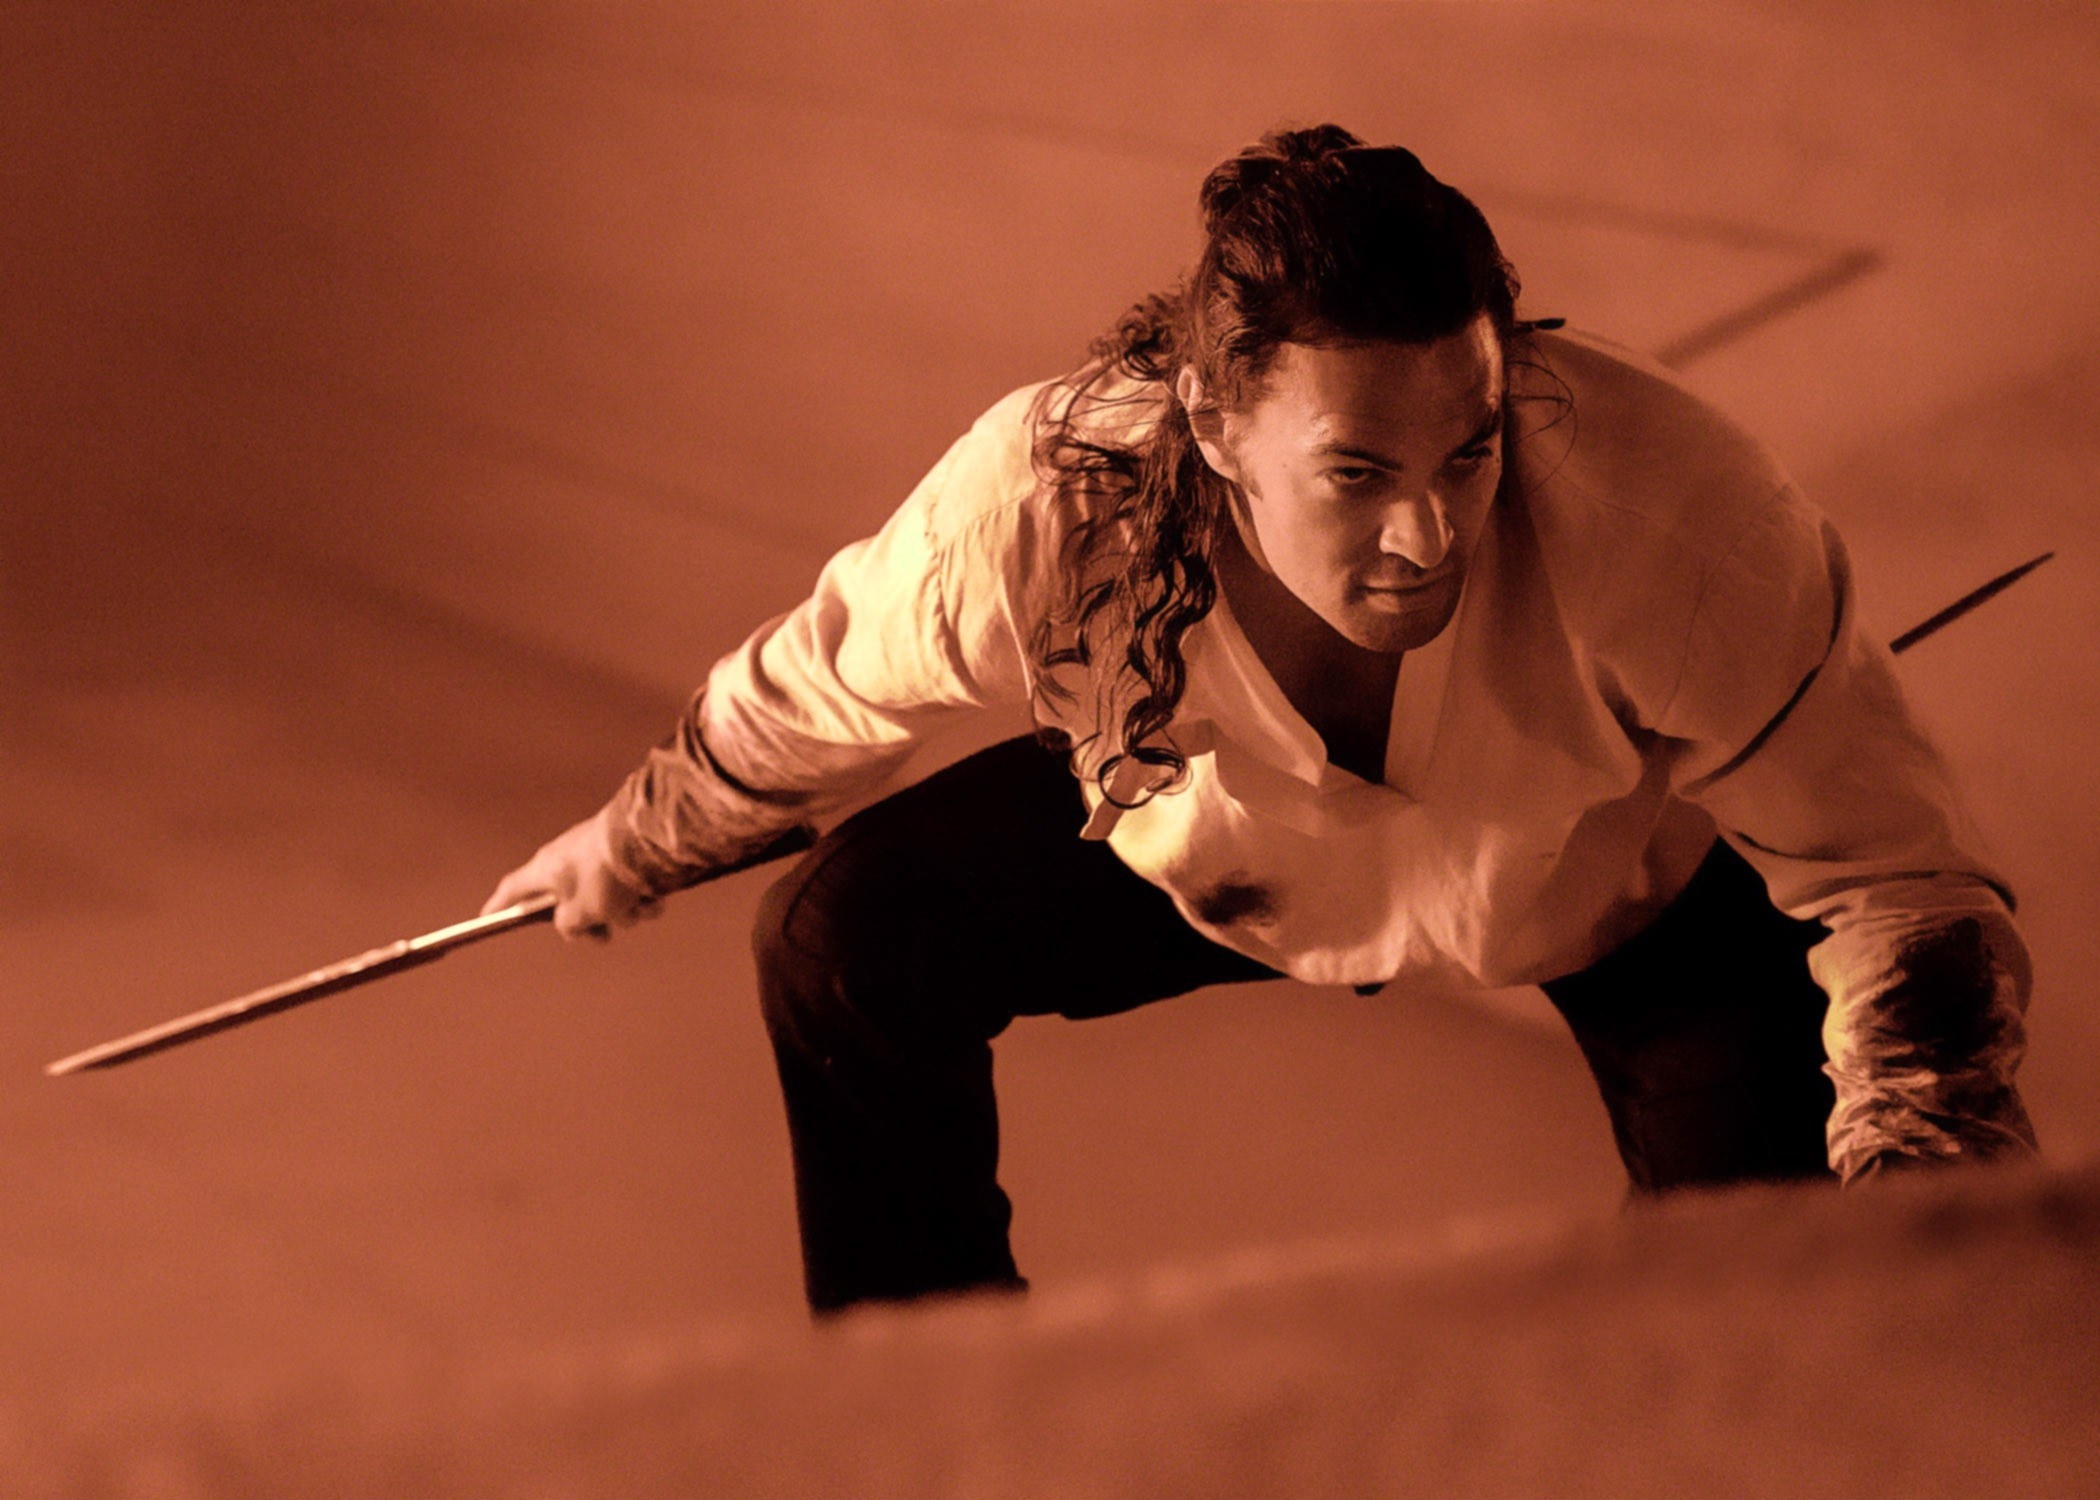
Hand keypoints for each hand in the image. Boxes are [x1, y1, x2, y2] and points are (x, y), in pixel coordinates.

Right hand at [481, 809, 663, 941]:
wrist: (647, 840)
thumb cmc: (604, 875)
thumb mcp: (580, 912)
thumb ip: (568, 925)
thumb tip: (570, 925)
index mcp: (546, 870)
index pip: (512, 890)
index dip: (499, 905)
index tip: (486, 917)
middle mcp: (568, 861)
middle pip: (569, 904)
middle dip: (592, 924)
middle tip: (603, 935)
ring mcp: (599, 858)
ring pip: (607, 902)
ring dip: (625, 913)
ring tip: (636, 906)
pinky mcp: (628, 857)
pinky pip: (631, 890)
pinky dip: (643, 899)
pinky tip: (653, 896)